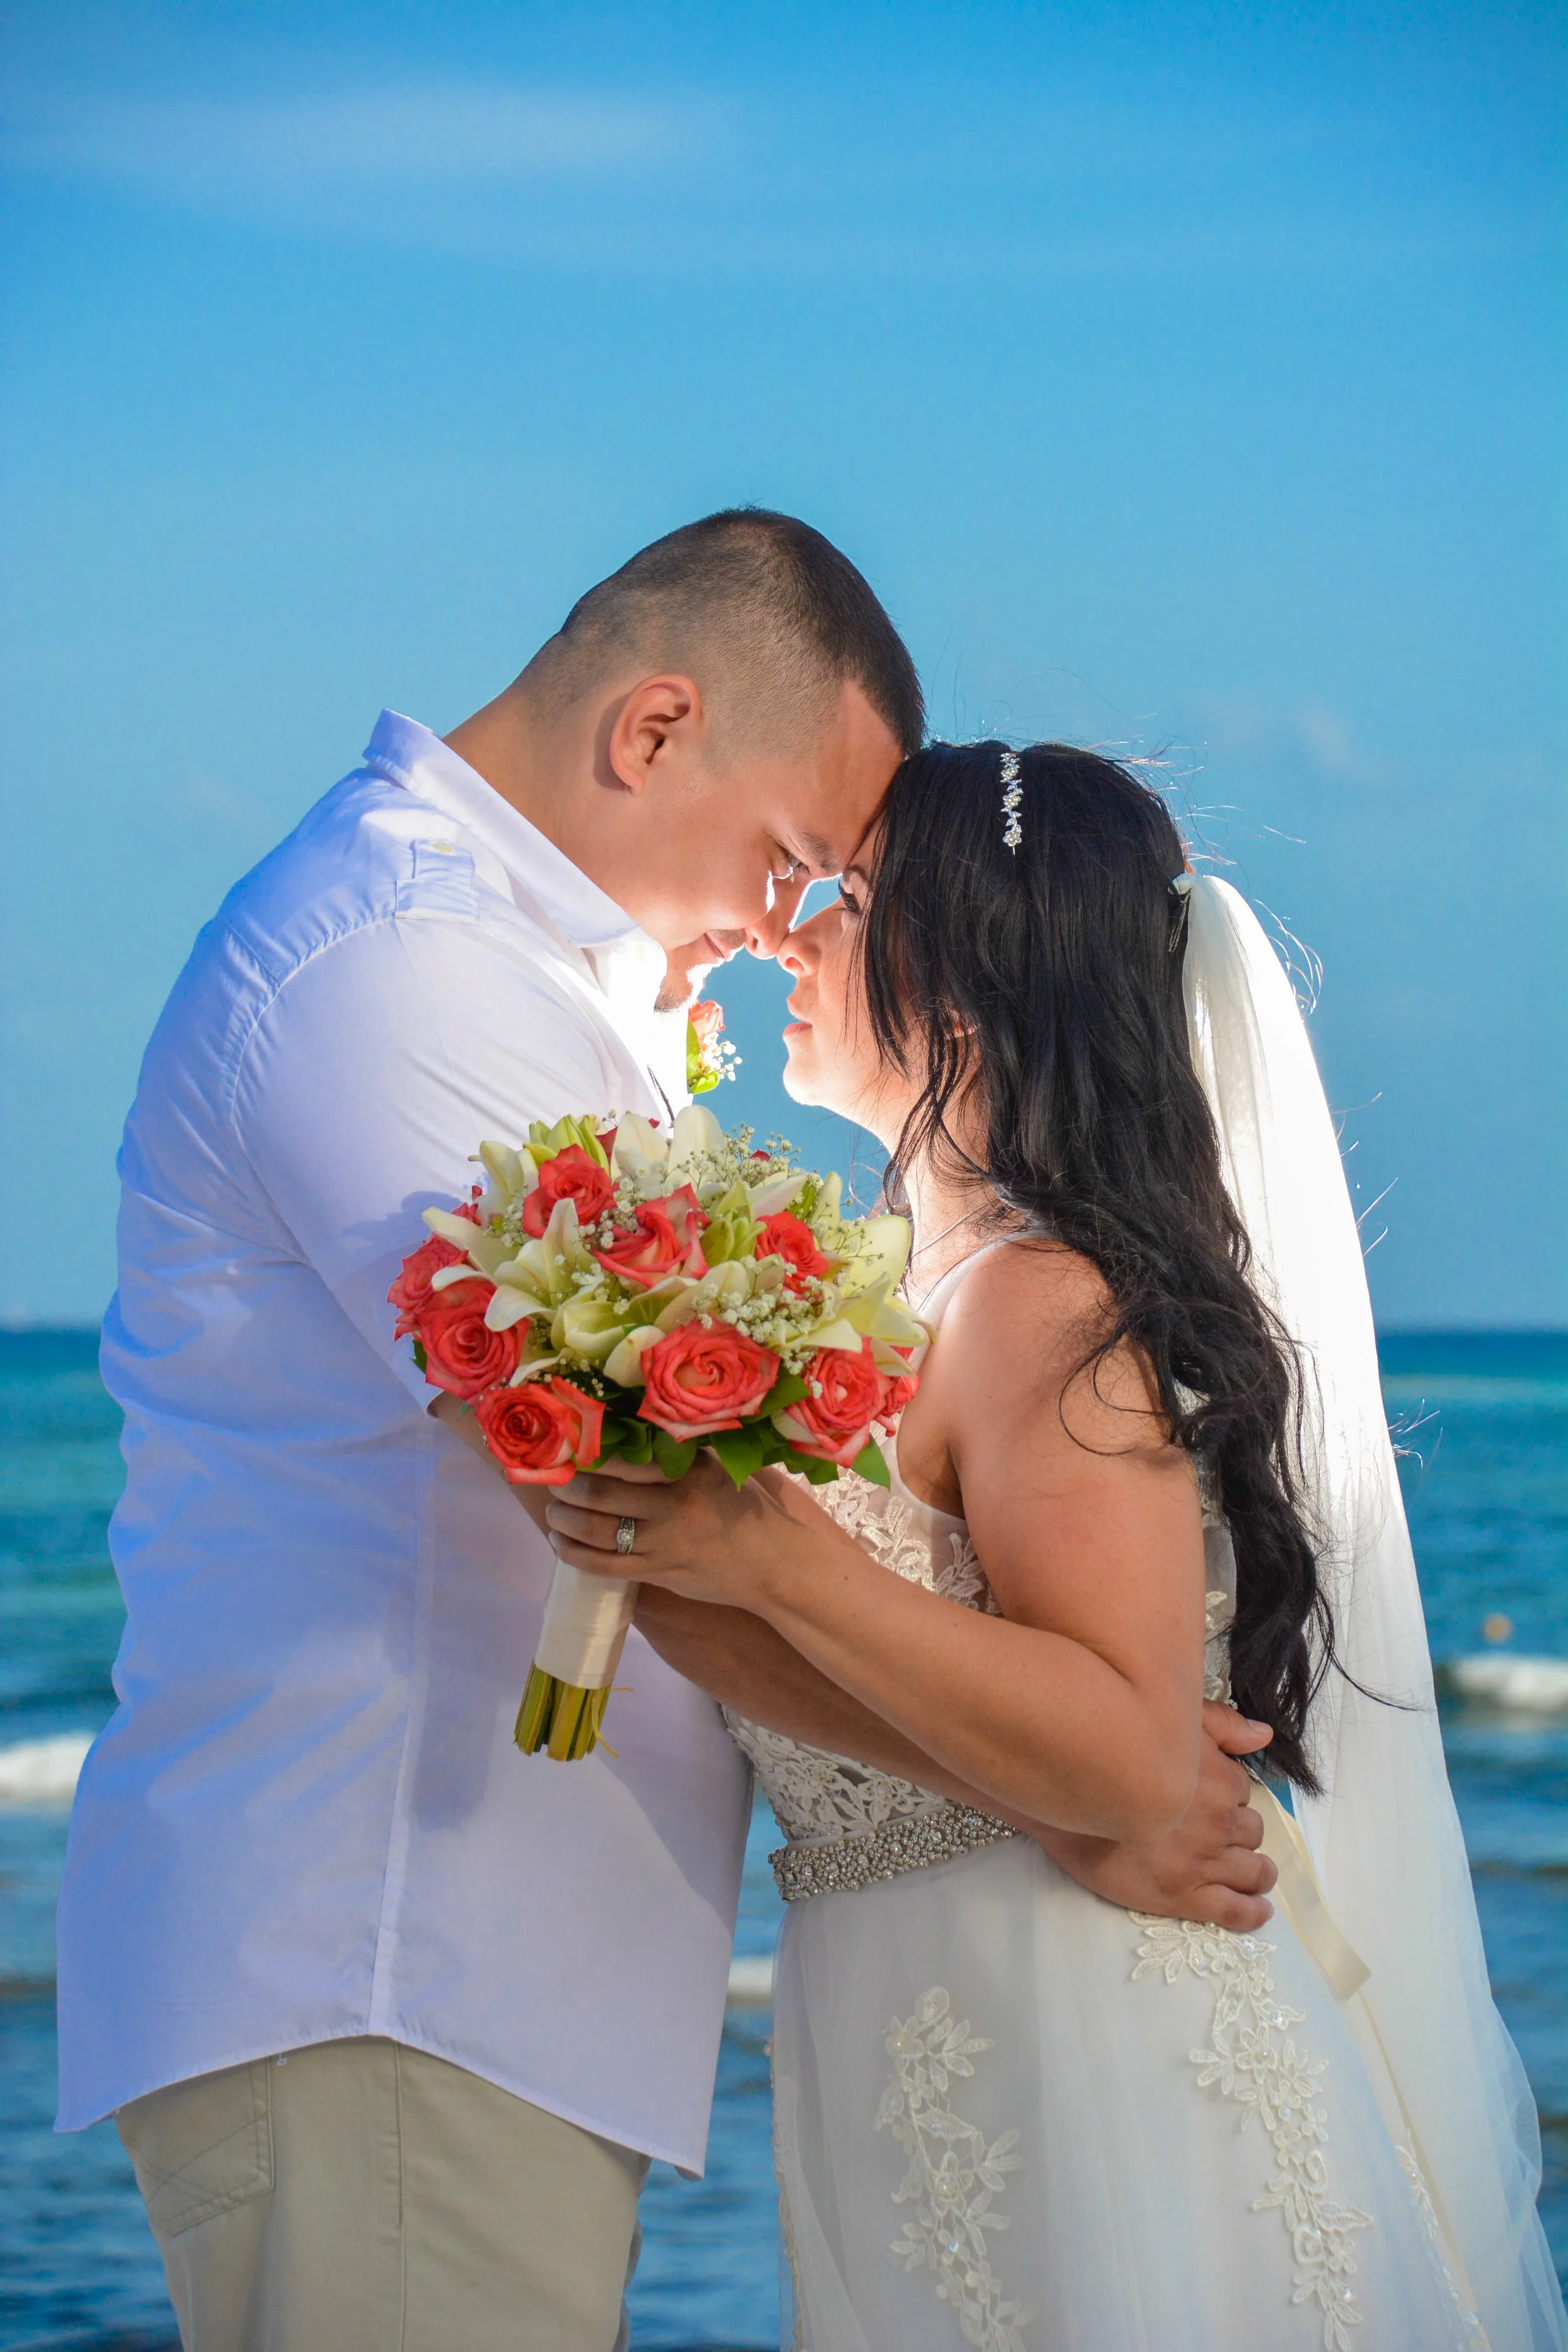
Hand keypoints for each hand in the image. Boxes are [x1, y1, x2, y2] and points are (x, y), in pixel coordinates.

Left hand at [543, 1454, 803, 1607]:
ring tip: (554, 1513)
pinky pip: (605, 1566)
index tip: (565, 1447)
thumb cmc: (740, 1508)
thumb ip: (674, 1454)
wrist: (772, 1561)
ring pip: (596, 1530)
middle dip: (566, 1488)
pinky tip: (561, 1545)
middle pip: (600, 1493)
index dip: (585, 1453)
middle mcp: (674, 1502)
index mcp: (687, 1468)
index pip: (623, 1457)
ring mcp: (665, 1540)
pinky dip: (575, 1555)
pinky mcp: (660, 1572)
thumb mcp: (713, 1468)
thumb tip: (621, 1434)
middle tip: (553, 1482)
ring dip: (564, 1520)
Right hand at [1034, 1703, 1278, 1930]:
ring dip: (1257, 1872)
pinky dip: (1253, 1912)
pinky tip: (1259, 1910)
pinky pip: (1235, 1910)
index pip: (1244, 1794)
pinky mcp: (1183, 1895)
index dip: (1231, 1800)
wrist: (1066, 1795)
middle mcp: (1220, 1822)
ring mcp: (1204, 1861)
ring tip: (1252, 1876)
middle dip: (1241, 1835)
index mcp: (1221, 1780)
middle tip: (1220, 1837)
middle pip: (1251, 1833)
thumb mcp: (1173, 1719)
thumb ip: (1222, 1725)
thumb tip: (1263, 1734)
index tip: (1214, 1803)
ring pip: (1253, 1872)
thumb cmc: (1115, 1750)